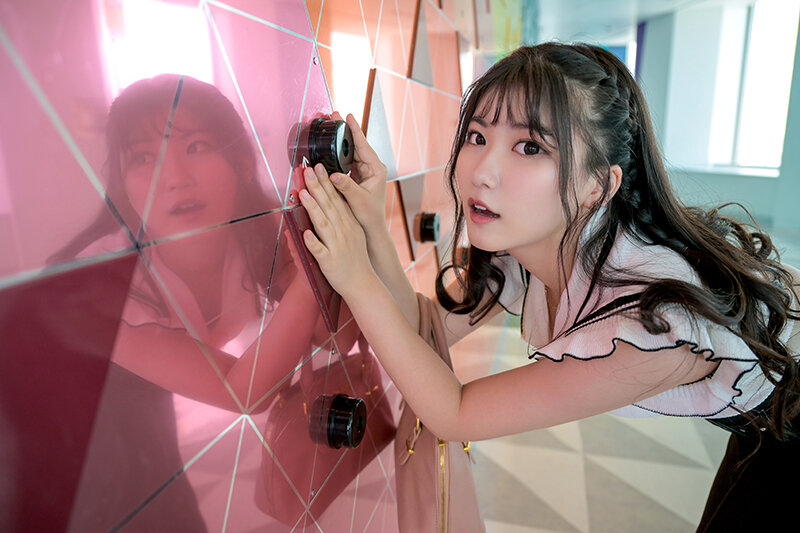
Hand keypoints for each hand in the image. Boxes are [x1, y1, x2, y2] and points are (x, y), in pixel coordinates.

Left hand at [299, 163, 375, 297]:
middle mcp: (343, 232)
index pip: (336, 199)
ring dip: (313, 208)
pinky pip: (320, 250)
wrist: (362, 283)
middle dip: (318, 187)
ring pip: (323, 223)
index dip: (326, 182)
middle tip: (308, 170)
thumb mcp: (353, 233)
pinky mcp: (329, 261)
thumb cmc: (355, 259)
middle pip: (329, 206)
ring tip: (304, 193)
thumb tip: (330, 201)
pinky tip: (305, 233)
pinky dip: (313, 242)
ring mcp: (336, 246)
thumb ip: (341, 218)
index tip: (318, 167)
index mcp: (348, 224)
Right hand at [328, 112, 386, 235]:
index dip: (355, 130)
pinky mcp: (356, 175)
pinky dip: (338, 152)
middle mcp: (371, 167)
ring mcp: (364, 170)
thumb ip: (346, 187)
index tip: (349, 116)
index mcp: (376, 169)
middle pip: (356, 144)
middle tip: (334, 116)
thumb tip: (334, 175)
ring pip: (350, 151)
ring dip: (341, 140)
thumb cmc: (369, 214)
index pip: (363, 145)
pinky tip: (331, 146)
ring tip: (331, 127)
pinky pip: (346, 160)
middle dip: (345, 130)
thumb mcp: (358, 200)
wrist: (371, 226)